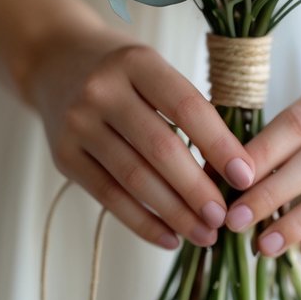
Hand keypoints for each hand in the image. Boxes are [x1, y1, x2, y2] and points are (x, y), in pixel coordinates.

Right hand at [28, 28, 255, 250]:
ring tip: (205, 233)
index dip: (218, 144)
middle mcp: (102, 90)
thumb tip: (231, 170)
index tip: (245, 175)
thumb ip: (186, 108)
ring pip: (134, 178)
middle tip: (224, 216)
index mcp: (136, 62)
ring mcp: (78, 123)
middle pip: (160, 148)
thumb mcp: (153, 69)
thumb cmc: (123, 72)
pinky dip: (142, 222)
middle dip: (197, 188)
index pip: (186, 106)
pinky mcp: (63, 155)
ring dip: (175, 213)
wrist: (54, 62)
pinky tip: (170, 238)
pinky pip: (108, 196)